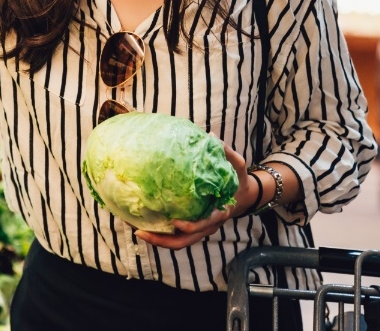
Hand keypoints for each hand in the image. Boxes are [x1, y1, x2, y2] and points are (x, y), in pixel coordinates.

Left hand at [136, 144, 259, 249]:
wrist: (243, 196)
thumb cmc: (238, 180)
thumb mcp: (238, 165)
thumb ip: (227, 153)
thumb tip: (211, 136)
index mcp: (220, 212)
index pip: (205, 225)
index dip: (190, 226)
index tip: (175, 222)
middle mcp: (208, 225)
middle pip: (185, 241)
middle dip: (163, 241)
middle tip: (140, 232)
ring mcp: (200, 229)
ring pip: (178, 242)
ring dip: (158, 241)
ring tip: (137, 231)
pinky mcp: (193, 228)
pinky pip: (176, 236)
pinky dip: (161, 234)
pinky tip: (143, 225)